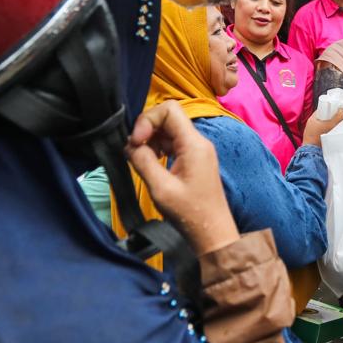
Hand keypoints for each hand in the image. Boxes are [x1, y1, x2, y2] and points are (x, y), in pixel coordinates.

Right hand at [127, 101, 238, 256]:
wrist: (212, 232)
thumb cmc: (189, 213)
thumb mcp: (161, 188)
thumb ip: (143, 161)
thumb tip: (130, 145)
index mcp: (194, 144)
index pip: (169, 110)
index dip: (148, 119)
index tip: (136, 141)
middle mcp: (198, 141)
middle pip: (168, 117)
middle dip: (147, 129)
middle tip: (134, 151)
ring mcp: (197, 150)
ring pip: (169, 130)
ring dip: (151, 139)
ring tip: (140, 159)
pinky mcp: (194, 159)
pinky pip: (173, 143)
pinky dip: (158, 148)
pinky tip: (150, 163)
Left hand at [302, 107, 342, 146]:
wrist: (312, 153)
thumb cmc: (317, 138)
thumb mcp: (329, 126)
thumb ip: (337, 117)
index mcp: (313, 118)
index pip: (322, 109)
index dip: (330, 108)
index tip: (337, 109)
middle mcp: (312, 123)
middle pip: (324, 117)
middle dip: (332, 117)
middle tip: (340, 118)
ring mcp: (313, 131)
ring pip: (324, 124)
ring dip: (330, 125)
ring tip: (338, 125)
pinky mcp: (315, 138)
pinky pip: (323, 131)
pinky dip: (328, 131)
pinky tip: (333, 133)